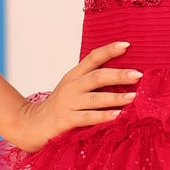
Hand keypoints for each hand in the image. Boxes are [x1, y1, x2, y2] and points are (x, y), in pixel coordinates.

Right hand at [5, 42, 140, 151]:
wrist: (32, 125)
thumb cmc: (59, 108)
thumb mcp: (73, 90)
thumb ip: (92, 83)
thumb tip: (123, 77)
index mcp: (74, 76)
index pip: (92, 58)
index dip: (109, 50)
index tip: (127, 45)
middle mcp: (71, 86)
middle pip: (97, 76)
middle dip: (119, 75)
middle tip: (138, 74)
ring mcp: (68, 103)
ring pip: (95, 98)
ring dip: (115, 97)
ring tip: (133, 97)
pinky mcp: (66, 120)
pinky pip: (87, 117)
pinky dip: (103, 116)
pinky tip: (117, 116)